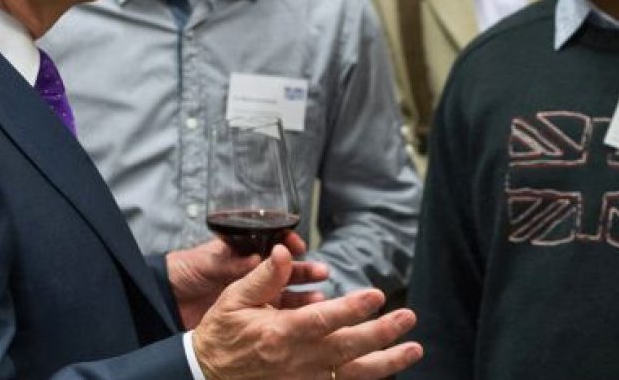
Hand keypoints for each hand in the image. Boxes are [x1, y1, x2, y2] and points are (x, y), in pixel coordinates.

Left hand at [168, 231, 330, 328]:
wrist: (168, 300)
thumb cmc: (186, 271)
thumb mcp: (208, 263)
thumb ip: (234, 262)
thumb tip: (260, 257)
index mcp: (243, 250)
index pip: (273, 243)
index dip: (287, 244)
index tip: (299, 247)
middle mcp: (252, 269)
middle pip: (284, 267)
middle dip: (303, 269)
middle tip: (320, 272)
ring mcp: (253, 291)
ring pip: (284, 289)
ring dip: (302, 292)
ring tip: (319, 296)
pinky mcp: (251, 311)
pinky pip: (274, 310)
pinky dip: (290, 312)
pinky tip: (304, 314)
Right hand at [193, 244, 421, 379]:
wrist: (204, 376)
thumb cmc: (221, 334)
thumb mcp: (234, 299)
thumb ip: (266, 276)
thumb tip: (288, 251)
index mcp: (279, 334)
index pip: (323, 321)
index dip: (352, 309)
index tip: (377, 295)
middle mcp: (296, 360)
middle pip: (347, 349)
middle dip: (381, 334)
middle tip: (408, 317)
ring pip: (351, 374)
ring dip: (386, 363)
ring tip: (414, 349)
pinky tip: (387, 371)